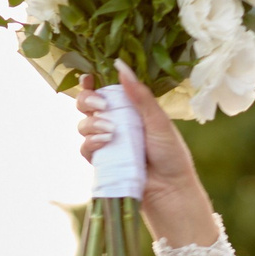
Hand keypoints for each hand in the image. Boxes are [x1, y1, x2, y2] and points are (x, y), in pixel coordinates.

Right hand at [72, 66, 215, 247]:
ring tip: (112, 131)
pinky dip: (92, 142)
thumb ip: (139, 96)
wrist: (170, 190)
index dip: (91, 83)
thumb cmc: (171, 155)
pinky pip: (85, 148)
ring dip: (92, 124)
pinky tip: (106, 142)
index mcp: (129, 109)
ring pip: (83, 125)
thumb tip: (120, 66)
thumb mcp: (158, 121)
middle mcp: (114, 123)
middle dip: (87, 100)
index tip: (89, 77)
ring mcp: (106, 142)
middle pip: (86, 104)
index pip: (103, 90)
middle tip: (102, 105)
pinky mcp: (102, 162)